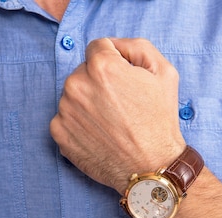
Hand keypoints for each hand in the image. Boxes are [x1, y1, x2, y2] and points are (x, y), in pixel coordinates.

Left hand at [50, 37, 186, 193]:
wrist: (151, 167)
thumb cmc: (159, 122)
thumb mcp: (164, 72)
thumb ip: (136, 47)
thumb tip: (114, 47)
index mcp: (101, 66)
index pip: (98, 48)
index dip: (115, 61)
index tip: (124, 81)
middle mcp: (77, 85)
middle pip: (84, 71)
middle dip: (99, 82)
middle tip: (120, 105)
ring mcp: (65, 110)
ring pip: (74, 95)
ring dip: (88, 103)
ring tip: (110, 122)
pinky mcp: (58, 133)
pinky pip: (65, 118)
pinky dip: (79, 124)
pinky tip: (99, 134)